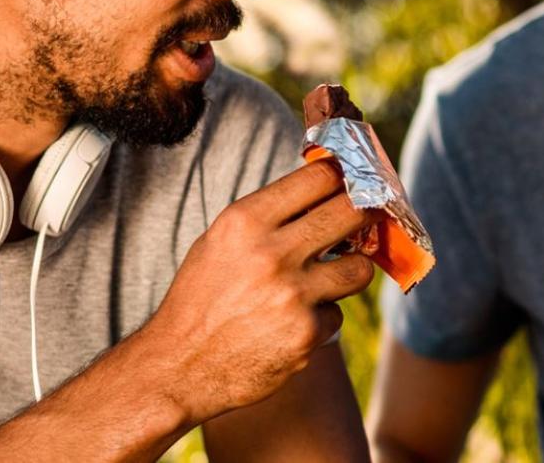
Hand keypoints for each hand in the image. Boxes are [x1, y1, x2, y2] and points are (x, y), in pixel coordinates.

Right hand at [139, 159, 379, 423]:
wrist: (177, 368)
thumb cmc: (199, 301)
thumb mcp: (218, 243)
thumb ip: (267, 219)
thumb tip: (323, 195)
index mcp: (245, 222)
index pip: (319, 177)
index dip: (345, 176)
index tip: (354, 181)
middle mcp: (270, 253)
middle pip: (351, 213)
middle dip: (365, 215)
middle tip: (365, 220)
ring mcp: (292, 295)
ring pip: (359, 269)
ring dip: (350, 272)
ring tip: (329, 279)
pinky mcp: (306, 334)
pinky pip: (336, 315)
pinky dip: (320, 319)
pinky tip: (291, 324)